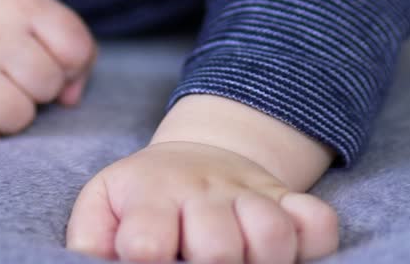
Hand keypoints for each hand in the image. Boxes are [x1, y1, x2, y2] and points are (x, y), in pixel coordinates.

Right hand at [0, 0, 96, 141]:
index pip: (75, 49)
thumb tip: (71, 99)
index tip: (47, 52)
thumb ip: (66, 41)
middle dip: (39, 84)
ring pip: (18, 118)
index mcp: (21, 3)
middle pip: (48, 85)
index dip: (69, 60)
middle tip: (15, 69)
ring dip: (14, 110)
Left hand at [66, 141, 338, 262]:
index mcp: (152, 196)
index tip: (147, 259)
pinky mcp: (286, 200)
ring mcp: (248, 195)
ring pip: (272, 233)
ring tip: (243, 260)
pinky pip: (318, 222)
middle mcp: (202, 193)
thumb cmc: (143, 198)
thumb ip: (91, 239)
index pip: (147, 240)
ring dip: (263, 257)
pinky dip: (313, 239)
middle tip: (200, 263)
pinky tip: (290, 250)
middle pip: (217, 247)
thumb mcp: (104, 206)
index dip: (148, 257)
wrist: (196, 156)